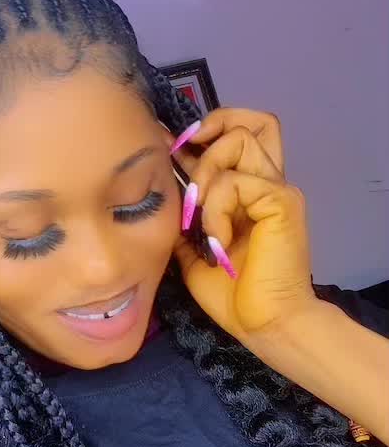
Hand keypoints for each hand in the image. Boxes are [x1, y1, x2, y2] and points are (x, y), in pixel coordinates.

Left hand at [168, 108, 316, 342]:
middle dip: (210, 131)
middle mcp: (266, 182)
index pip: (235, 134)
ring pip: (240, 139)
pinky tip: (217, 241)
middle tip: (187, 166)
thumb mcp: (194, 252)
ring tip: (200, 215)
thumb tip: (164, 198)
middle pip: (249, 121)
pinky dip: (215, 208)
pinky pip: (235, 181)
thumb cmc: (233, 296)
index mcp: (249, 192)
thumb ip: (185, 221)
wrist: (264, 325)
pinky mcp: (281, 202)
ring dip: (207, 172)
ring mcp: (276, 189)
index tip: (171, 153)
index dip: (201, 134)